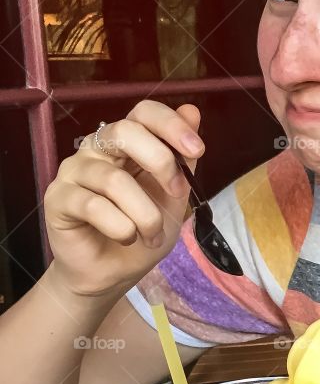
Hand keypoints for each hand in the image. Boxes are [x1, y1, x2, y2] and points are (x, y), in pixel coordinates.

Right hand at [44, 101, 204, 297]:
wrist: (112, 273)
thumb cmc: (142, 231)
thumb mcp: (173, 196)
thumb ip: (182, 158)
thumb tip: (191, 110)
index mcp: (126, 142)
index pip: (143, 112)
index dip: (171, 125)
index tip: (197, 150)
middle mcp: (96, 149)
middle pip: (124, 131)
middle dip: (160, 162)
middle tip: (177, 193)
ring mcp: (73, 172)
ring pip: (114, 180)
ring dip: (144, 214)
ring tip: (151, 235)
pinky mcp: (57, 199)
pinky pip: (93, 206)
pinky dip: (120, 227)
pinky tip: (126, 238)